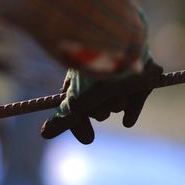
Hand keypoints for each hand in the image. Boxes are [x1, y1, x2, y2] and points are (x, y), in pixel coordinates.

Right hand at [40, 58, 162, 143]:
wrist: (125, 46)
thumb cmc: (97, 73)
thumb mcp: (77, 99)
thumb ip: (65, 118)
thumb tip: (44, 134)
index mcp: (79, 78)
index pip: (75, 105)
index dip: (79, 122)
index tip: (87, 138)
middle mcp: (98, 76)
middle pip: (97, 105)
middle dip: (99, 111)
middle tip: (101, 112)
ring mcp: (120, 76)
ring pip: (117, 101)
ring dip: (116, 104)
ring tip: (119, 96)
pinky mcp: (141, 76)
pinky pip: (136, 99)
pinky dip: (132, 110)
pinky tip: (127, 122)